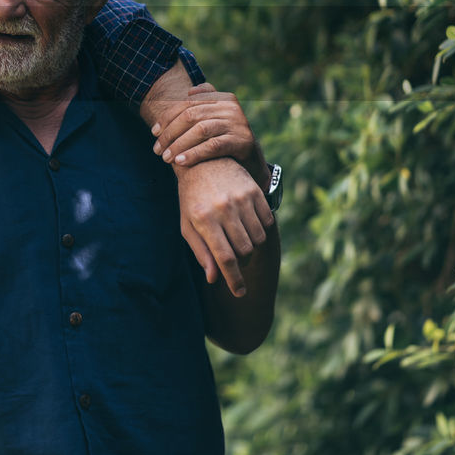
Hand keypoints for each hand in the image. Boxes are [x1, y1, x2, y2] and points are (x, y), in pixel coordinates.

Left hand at [152, 83, 266, 185]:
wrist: (251, 161)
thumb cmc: (226, 139)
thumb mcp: (215, 119)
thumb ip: (203, 104)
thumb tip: (189, 91)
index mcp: (222, 98)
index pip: (187, 103)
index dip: (168, 117)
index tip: (154, 132)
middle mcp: (231, 107)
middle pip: (191, 115)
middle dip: (170, 133)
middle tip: (158, 150)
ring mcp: (238, 123)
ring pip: (201, 130)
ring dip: (179, 144)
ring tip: (167, 158)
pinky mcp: (243, 141)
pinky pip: (213, 146)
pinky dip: (194, 153)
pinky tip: (181, 162)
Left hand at [176, 158, 273, 296]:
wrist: (202, 162)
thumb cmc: (191, 199)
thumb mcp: (188, 225)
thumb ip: (201, 252)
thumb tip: (214, 278)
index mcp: (204, 219)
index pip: (224, 258)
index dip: (234, 279)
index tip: (239, 292)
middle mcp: (223, 208)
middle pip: (244, 250)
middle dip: (241, 260)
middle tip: (234, 255)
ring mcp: (241, 198)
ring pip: (258, 238)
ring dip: (251, 245)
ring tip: (239, 237)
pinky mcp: (254, 191)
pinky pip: (267, 222)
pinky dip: (261, 229)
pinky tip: (248, 224)